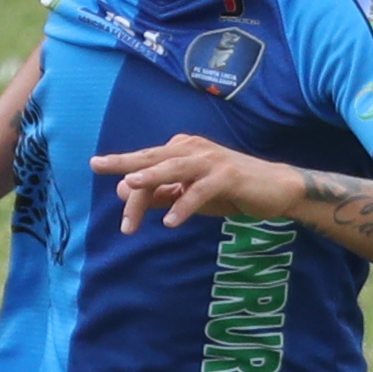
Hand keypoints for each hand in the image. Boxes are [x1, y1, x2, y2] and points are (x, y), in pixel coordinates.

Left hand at [94, 134, 301, 235]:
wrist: (275, 188)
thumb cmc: (230, 190)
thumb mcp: (189, 193)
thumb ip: (161, 192)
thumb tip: (125, 192)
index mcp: (180, 150)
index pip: (146, 165)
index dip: (128, 185)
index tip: (120, 213)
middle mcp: (192, 149)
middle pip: (152, 159)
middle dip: (124, 164)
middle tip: (97, 165)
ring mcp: (210, 160)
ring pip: (174, 168)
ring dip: (153, 177)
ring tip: (132, 185)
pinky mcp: (227, 176)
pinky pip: (201, 191)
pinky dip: (185, 205)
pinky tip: (171, 222)